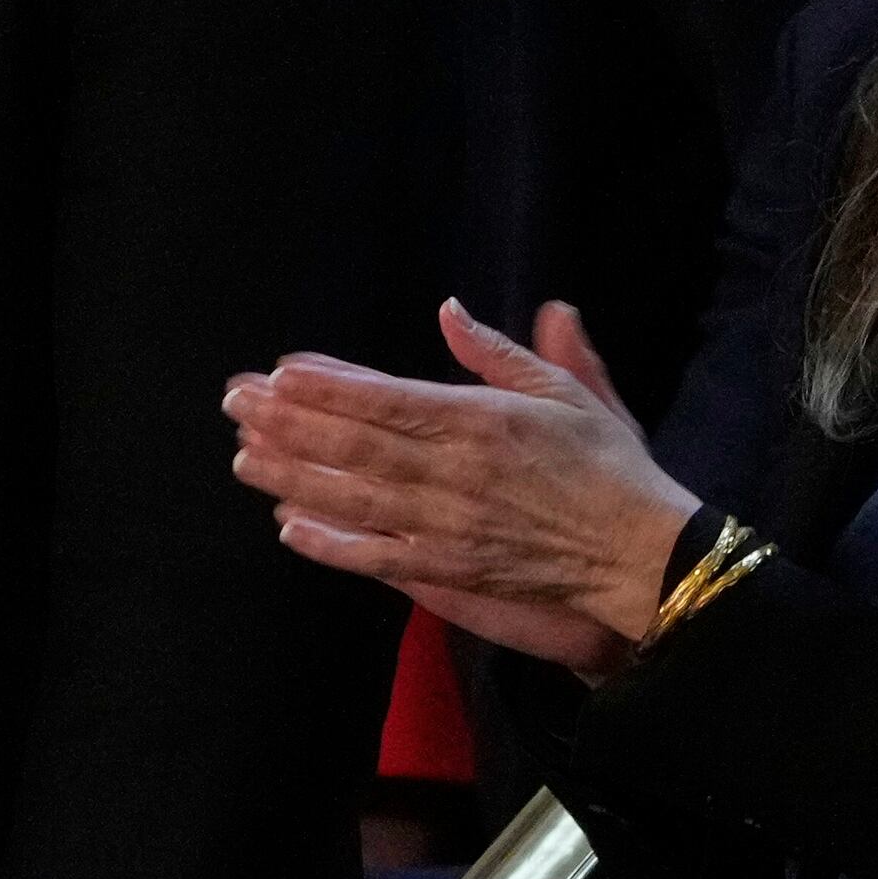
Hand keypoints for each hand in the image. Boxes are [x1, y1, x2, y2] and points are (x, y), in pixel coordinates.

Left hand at [226, 300, 690, 681]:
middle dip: (289, 422)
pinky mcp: (450, 568)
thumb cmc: (609, 466)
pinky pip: (377, 556)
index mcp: (480, 421)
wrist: (642, 553)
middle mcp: (454, 472)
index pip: (387, 401)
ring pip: (353, 498)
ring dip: (292, 476)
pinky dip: (331, 544)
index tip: (280, 371)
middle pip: (355, 445)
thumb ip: (499, 353)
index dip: (329, 386)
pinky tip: (288, 526)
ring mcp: (447, 524)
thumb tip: (450, 310)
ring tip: (242, 456)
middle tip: (235, 403)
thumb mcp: (564, 392)